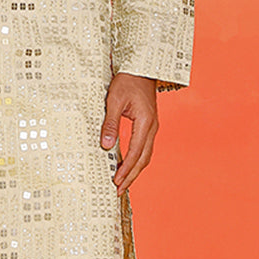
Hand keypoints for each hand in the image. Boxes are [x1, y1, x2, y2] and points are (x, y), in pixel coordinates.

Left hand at [100, 73, 157, 195]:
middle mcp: (152, 127)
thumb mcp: (114, 101)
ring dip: (135, 170)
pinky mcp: (148, 125)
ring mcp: (152, 127)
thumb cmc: (127, 81)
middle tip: (119, 190)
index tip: (116, 181)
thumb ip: (110, 124)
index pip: (136, 152)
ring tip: (123, 183)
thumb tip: (106, 146)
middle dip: (131, 176)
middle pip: (144, 159)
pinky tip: (128, 165)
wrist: (141, 68)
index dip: (126, 169)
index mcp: (145, 123)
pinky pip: (144, 147)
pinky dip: (137, 160)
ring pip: (146, 155)